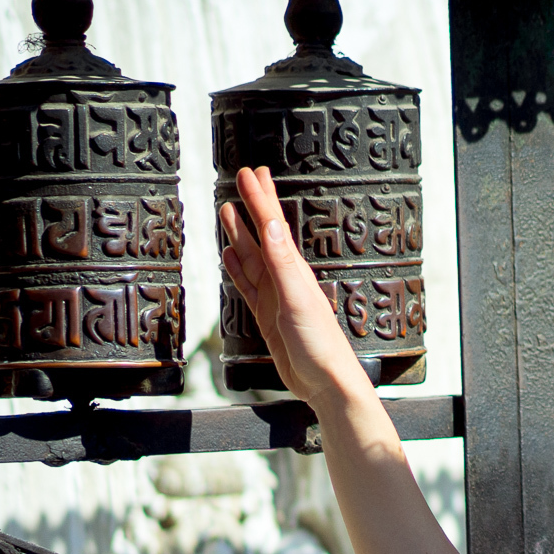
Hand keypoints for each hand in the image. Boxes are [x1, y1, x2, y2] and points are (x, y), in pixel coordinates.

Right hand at [219, 166, 367, 404]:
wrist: (325, 382)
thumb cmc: (318, 344)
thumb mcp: (297, 299)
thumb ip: (282, 262)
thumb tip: (271, 225)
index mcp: (293, 270)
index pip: (272, 225)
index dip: (259, 198)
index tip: (249, 171)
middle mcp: (284, 278)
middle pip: (262, 234)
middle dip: (253, 205)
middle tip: (243, 177)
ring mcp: (275, 297)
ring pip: (252, 257)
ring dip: (240, 234)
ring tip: (227, 209)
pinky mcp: (267, 317)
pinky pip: (248, 286)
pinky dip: (237, 269)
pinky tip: (229, 256)